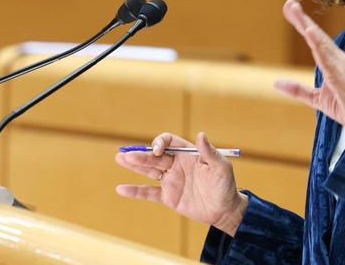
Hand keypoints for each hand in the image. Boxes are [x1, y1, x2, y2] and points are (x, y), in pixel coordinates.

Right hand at [115, 132, 247, 236]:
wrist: (224, 210)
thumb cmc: (225, 186)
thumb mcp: (221, 167)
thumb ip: (209, 152)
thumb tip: (201, 134)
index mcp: (187, 154)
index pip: (169, 142)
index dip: (160, 143)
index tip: (157, 151)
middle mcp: (176, 165)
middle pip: (154, 156)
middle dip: (141, 155)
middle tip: (126, 155)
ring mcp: (171, 180)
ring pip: (148, 170)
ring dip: (134, 165)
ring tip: (119, 158)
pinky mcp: (168, 196)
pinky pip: (149, 192)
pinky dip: (135, 191)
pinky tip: (121, 189)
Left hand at [275, 0, 344, 130]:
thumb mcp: (315, 99)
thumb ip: (297, 90)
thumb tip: (276, 83)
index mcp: (330, 61)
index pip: (313, 39)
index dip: (301, 23)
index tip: (289, 8)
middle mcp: (335, 59)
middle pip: (316, 35)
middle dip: (302, 18)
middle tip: (289, 2)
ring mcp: (339, 65)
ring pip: (320, 41)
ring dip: (307, 25)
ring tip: (296, 11)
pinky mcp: (341, 76)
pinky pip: (327, 58)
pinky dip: (318, 44)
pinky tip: (309, 33)